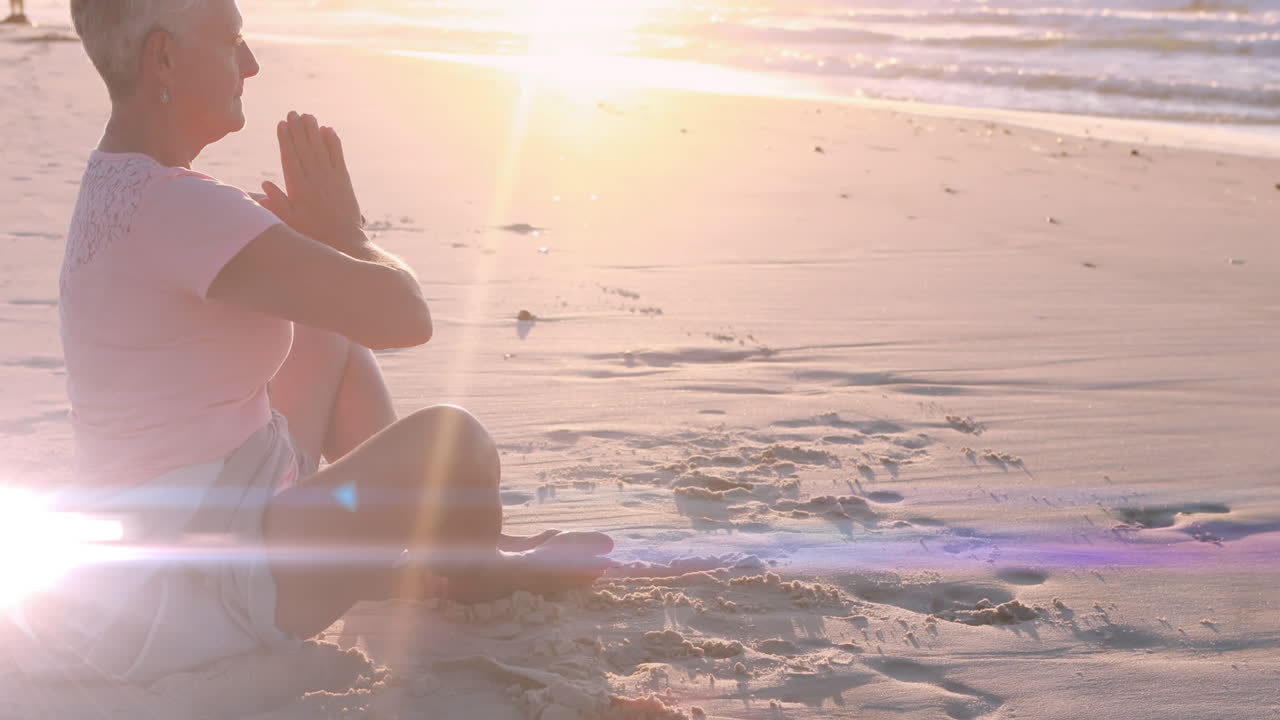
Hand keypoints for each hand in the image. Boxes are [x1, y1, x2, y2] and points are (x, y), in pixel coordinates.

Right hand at [261, 111, 362, 247]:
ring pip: (320, 149)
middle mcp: (314, 179)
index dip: (285, 139)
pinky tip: (328, 129)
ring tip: (307, 116)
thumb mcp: (290, 221)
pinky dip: (334, 142)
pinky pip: (338, 156)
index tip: (281, 124)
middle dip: (298, 129)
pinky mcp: (344, 180)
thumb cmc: (312, 232)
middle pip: (304, 148)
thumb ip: (277, 202)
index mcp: (298, 187)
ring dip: (313, 131)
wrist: (343, 239)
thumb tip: (264, 183)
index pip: (290, 157)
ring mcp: (331, 178)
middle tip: (292, 113)